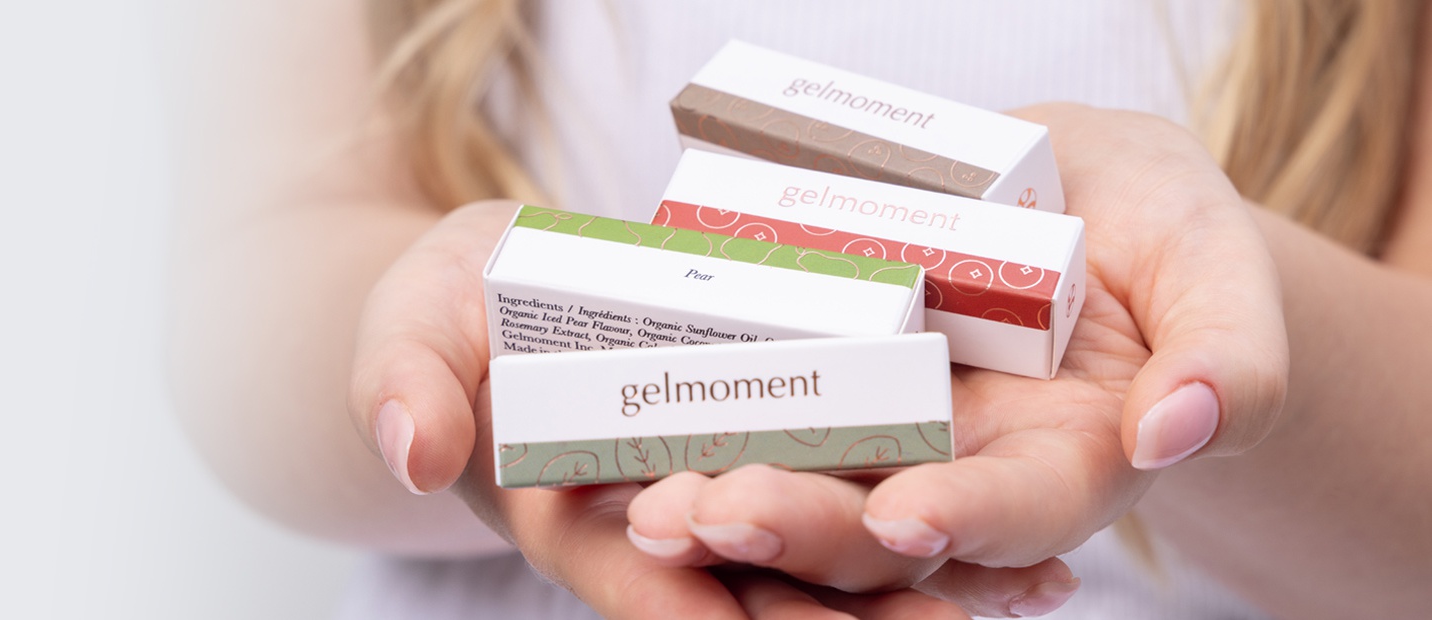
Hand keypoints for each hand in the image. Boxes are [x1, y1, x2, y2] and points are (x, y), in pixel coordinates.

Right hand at [348, 200, 967, 617]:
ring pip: (836, 574)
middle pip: (766, 598)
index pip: (651, 587)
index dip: (707, 606)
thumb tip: (408, 449)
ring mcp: (736, 507)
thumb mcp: (411, 327)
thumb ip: (403, 383)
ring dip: (924, 591)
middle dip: (851, 615)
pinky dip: (946, 541)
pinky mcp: (787, 466)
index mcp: (581, 524)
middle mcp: (670, 539)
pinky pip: (871, 513)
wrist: (509, 297)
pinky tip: (1038, 556)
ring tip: (1029, 589)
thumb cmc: (458, 317)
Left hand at [627, 103, 1289, 615]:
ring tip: (640, 504)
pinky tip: (614, 434)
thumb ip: (1229, 355)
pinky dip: (689, 428)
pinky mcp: (810, 381)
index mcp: (1064, 461)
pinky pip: (748, 417)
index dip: (968, 521)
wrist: (1070, 186)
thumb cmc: (1157, 228)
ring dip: (718, 504)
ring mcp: (875, 432)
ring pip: (797, 488)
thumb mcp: (1217, 267)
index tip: (905, 516)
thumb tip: (1183, 428)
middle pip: (877, 525)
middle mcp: (956, 467)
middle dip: (795, 527)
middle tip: (699, 517)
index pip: (1019, 510)